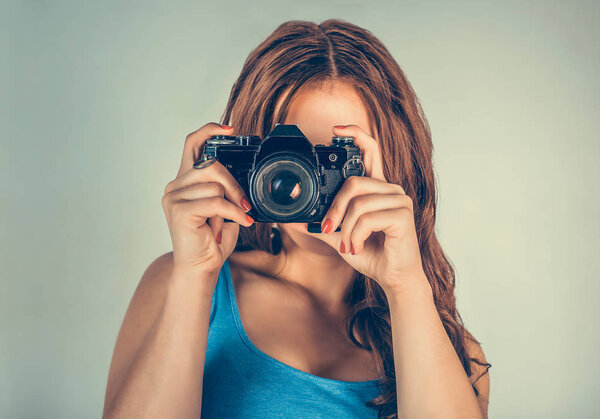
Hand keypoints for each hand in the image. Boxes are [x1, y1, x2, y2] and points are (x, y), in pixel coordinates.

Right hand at [161, 122, 253, 278]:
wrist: (201, 267)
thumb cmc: (212, 240)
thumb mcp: (223, 207)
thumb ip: (224, 187)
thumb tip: (239, 174)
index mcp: (184, 181)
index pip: (192, 144)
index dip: (209, 131)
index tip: (229, 129)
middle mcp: (175, 186)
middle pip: (211, 165)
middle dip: (233, 184)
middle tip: (243, 203)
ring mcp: (173, 198)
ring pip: (215, 185)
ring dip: (233, 204)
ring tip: (233, 220)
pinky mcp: (179, 211)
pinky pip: (216, 202)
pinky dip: (233, 213)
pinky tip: (240, 222)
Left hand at [305, 124, 427, 294]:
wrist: (393, 278)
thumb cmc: (372, 254)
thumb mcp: (340, 237)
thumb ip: (322, 225)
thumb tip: (294, 218)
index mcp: (377, 189)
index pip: (371, 151)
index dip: (356, 134)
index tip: (336, 129)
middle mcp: (390, 190)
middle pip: (354, 182)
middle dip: (335, 207)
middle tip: (329, 228)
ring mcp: (399, 201)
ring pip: (358, 202)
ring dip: (346, 228)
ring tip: (348, 245)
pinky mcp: (402, 216)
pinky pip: (367, 218)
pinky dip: (355, 236)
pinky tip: (357, 247)